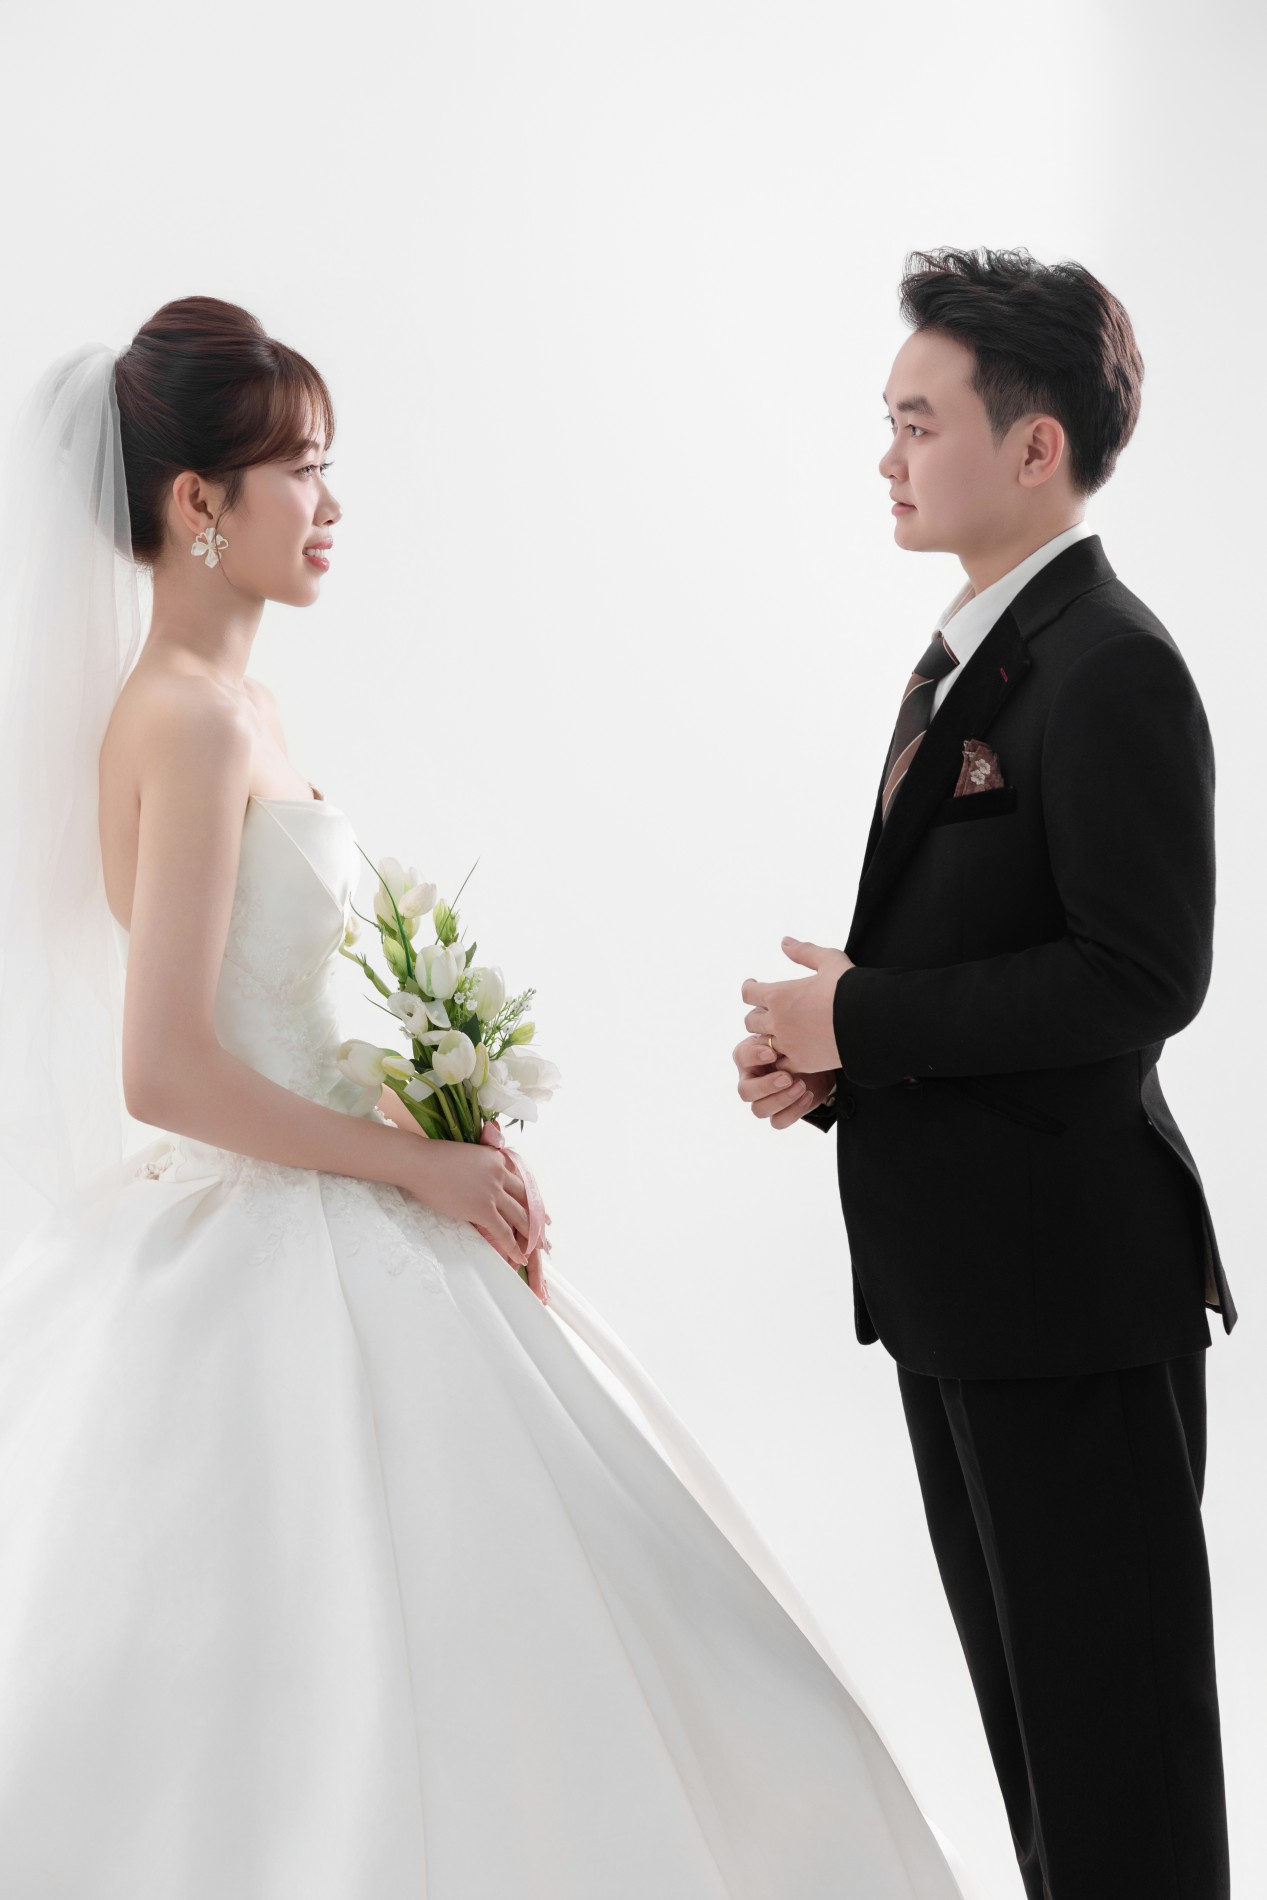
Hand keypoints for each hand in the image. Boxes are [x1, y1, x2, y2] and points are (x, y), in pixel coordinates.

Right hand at [397, 1138, 532, 1267]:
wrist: (419, 1162)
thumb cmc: (432, 1159)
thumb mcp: (465, 1156)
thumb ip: (479, 1167)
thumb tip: (478, 1180)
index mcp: (497, 1159)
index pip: (521, 1182)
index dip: (533, 1199)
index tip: (541, 1210)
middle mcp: (501, 1174)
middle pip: (527, 1200)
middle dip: (538, 1219)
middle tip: (547, 1232)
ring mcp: (493, 1191)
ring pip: (521, 1217)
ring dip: (532, 1236)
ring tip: (539, 1249)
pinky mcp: (483, 1208)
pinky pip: (504, 1232)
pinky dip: (514, 1247)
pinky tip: (520, 1258)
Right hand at [733, 1034, 834, 1129]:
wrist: (816, 1063)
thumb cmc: (796, 1044)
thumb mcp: (788, 1035)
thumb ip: (779, 1034)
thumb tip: (777, 1034)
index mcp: (748, 1057)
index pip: (741, 1057)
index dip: (754, 1056)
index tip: (772, 1053)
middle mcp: (750, 1080)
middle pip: (745, 1091)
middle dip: (766, 1085)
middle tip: (787, 1077)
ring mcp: (761, 1099)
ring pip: (759, 1110)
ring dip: (781, 1100)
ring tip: (802, 1086)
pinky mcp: (777, 1114)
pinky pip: (778, 1122)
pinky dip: (793, 1111)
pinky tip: (808, 1096)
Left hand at [741, 936, 853, 1074]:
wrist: (871, 1020)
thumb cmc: (851, 987)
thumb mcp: (828, 961)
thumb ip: (804, 952)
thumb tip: (785, 942)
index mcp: (779, 995)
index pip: (749, 993)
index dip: (750, 988)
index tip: (754, 986)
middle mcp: (777, 1021)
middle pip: (750, 1021)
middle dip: (758, 1015)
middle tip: (770, 1012)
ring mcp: (788, 1045)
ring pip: (762, 1045)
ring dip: (769, 1037)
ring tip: (782, 1033)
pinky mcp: (801, 1063)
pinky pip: (780, 1064)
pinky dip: (783, 1058)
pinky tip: (793, 1052)